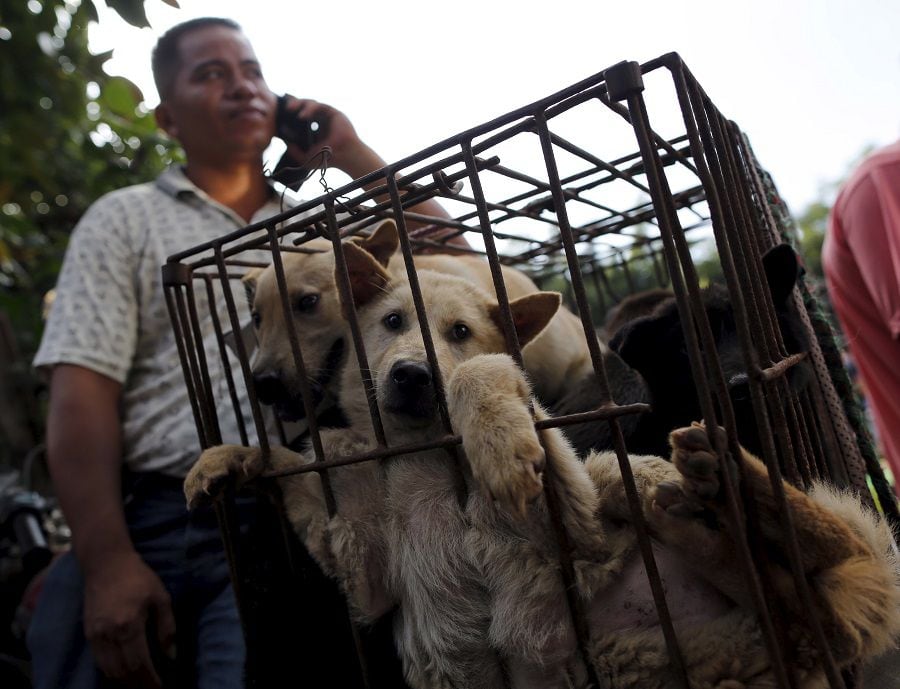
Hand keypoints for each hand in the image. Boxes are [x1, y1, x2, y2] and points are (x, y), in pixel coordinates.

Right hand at [83, 550, 175, 688]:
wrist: (106, 563)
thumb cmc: (138, 576)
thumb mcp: (160, 597)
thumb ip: (167, 627)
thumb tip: (171, 655)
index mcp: (129, 625)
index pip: (140, 664)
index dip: (150, 680)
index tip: (160, 687)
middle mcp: (109, 634)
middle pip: (123, 672)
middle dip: (138, 685)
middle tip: (151, 688)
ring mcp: (95, 635)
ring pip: (108, 670)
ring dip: (124, 681)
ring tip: (139, 684)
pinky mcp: (88, 633)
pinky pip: (99, 661)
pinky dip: (111, 671)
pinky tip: (123, 672)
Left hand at [277, 96, 382, 177]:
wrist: (343, 157)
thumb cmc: (328, 159)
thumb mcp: (306, 158)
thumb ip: (295, 152)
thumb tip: (285, 143)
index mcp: (315, 129)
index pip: (301, 116)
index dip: (292, 112)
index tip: (281, 113)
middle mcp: (321, 120)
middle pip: (305, 107)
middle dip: (294, 105)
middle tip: (285, 109)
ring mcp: (327, 116)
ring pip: (311, 104)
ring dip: (300, 104)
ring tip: (290, 109)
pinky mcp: (333, 112)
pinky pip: (319, 105)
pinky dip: (309, 108)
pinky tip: (302, 116)